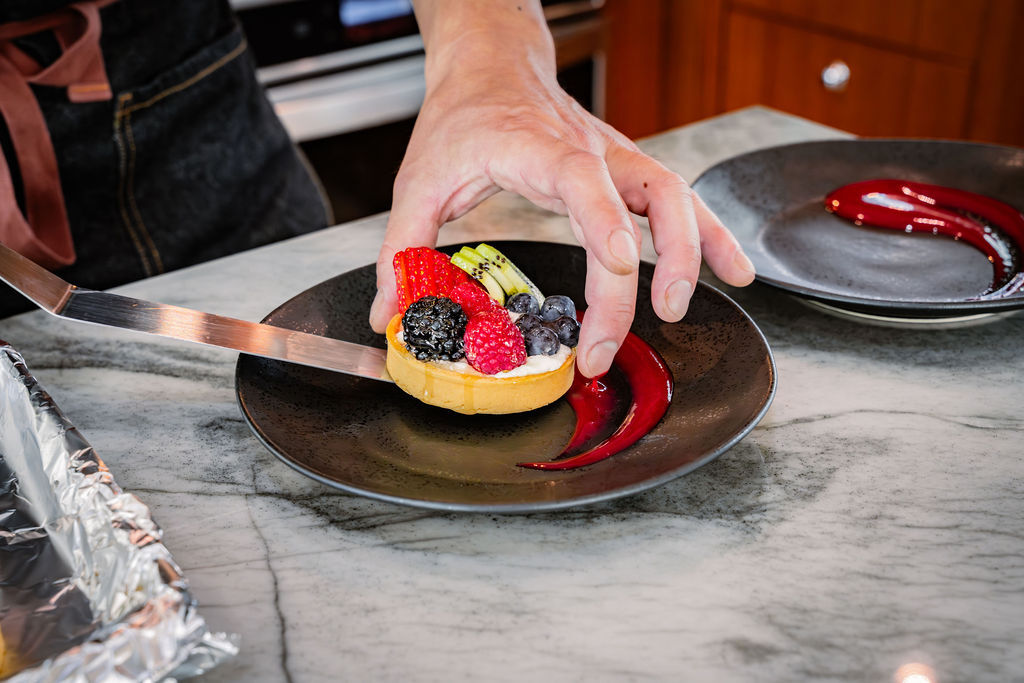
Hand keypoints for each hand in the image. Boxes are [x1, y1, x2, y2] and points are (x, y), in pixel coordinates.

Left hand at [369, 0, 754, 376]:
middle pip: (646, 199)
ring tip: (681, 310)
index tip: (620, 267)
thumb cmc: (462, 117)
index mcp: (538, 148)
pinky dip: (711, 238)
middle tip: (611, 342)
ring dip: (692, 253)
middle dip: (646, 270)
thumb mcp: (418, 180)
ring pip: (677, 196)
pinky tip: (733, 272)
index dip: (607, 222)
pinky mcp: (626, 173)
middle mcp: (590, 152)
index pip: (584, 178)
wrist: (492, 68)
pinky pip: (682, 203)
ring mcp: (616, 160)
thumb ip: (402, 247)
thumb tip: (389, 311)